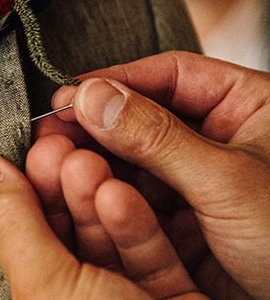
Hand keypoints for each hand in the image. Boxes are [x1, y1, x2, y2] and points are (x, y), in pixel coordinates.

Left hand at [0, 153, 269, 299]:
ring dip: (93, 200)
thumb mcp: (46, 294)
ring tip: (85, 160)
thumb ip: (12, 229)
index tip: (19, 159)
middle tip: (55, 148)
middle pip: (62, 242)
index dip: (19, 204)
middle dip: (58, 193)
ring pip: (106, 244)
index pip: (17, 252)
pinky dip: (135, 225)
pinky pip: (150, 258)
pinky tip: (119, 194)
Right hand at [32, 51, 269, 299]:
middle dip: (98, 126)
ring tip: (54, 164)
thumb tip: (91, 97)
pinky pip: (137, 200)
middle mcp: (220, 138)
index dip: (116, 83)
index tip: (69, 97)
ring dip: (97, 164)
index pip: (170, 76)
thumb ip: (156, 137)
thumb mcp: (229, 181)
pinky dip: (107, 198)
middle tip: (51, 133)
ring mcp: (198, 182)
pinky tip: (78, 195)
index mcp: (248, 106)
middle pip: (143, 117)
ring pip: (135, 161)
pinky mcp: (183, 224)